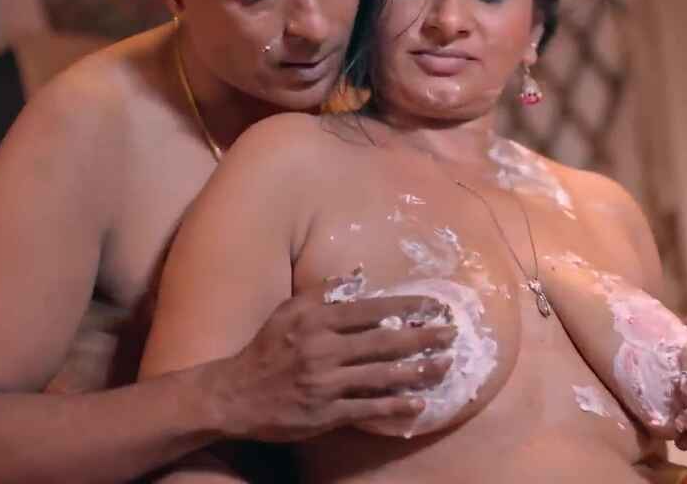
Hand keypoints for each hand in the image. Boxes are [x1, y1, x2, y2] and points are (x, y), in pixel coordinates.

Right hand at [205, 280, 455, 441]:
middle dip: (423, 337)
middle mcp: (322, 349)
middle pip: (383, 342)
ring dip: (417, 371)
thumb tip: (359, 273)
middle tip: (453, 334)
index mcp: (316, 320)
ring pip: (380, 376)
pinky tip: (419, 404)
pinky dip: (394, 407)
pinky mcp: (324, 413)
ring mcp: (325, 383)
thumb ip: (324, 291)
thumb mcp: (289, 311)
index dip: (407, 307)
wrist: (234, 394)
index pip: (371, 310)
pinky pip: (367, 409)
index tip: (436, 306)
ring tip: (445, 366)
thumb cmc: (266, 349)